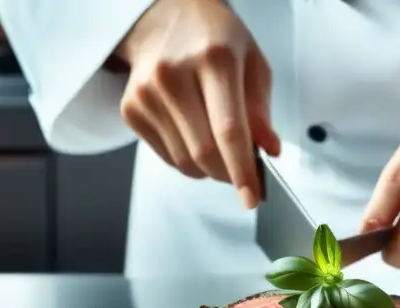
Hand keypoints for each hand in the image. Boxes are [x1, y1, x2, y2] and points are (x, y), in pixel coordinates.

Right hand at [116, 0, 280, 208]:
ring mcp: (147, 92)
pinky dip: (188, 161)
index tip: (251, 197)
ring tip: (219, 149)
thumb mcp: (252, 62)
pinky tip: (195, 137)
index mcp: (213, 59)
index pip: (229, 130)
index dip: (242, 171)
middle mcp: (174, 74)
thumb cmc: (214, 39)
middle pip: (204, 152)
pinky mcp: (131, 108)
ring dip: (208, 169)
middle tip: (241, 173)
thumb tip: (268, 150)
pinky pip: (166, 157)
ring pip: (185, 162)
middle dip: (228, 174)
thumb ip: (261, 110)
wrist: (163, 17)